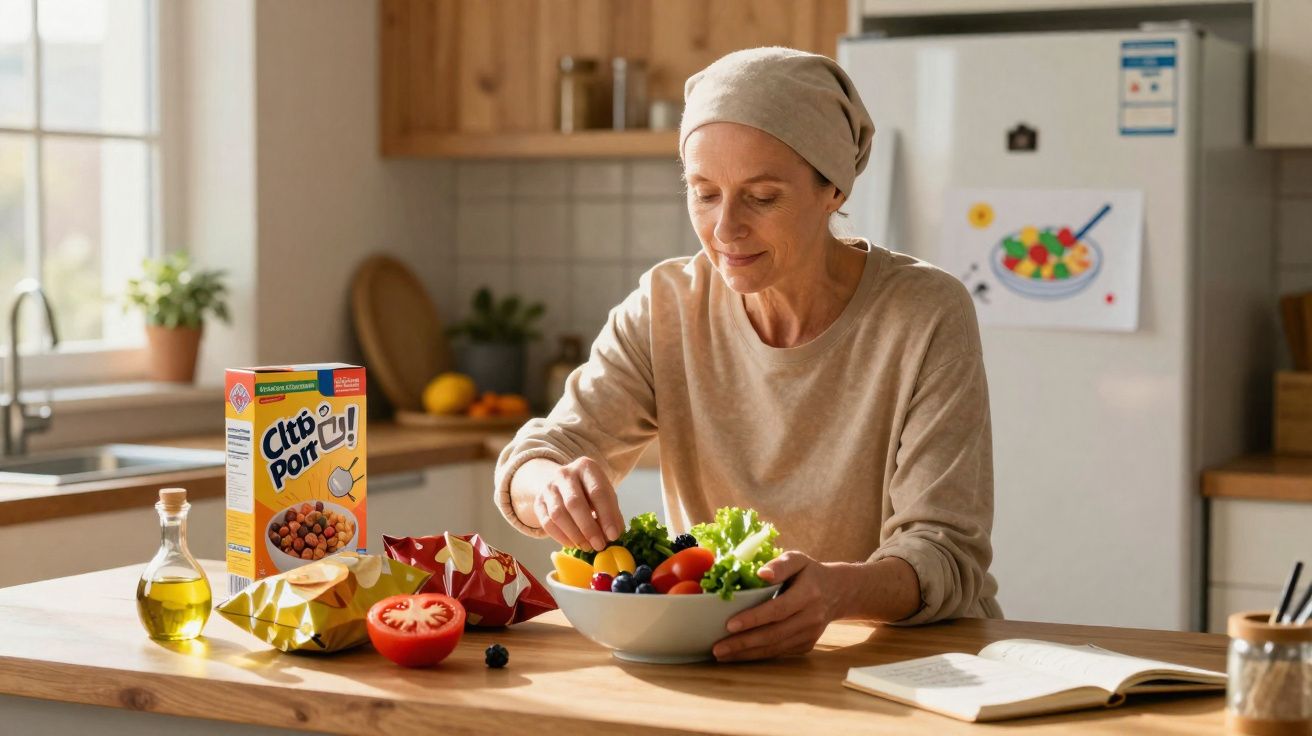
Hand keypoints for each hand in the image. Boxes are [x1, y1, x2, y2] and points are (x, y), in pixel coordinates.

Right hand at [531, 457, 622, 551]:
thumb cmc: (590, 491)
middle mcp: (565, 474)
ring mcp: (549, 487)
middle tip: (599, 545)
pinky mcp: (539, 502)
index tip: (613, 535)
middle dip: (588, 527)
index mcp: (586, 467)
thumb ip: (612, 513)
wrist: (563, 483)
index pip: (597, 492)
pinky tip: (573, 544)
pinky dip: (561, 537)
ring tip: (587, 547)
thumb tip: (613, 535)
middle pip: (574, 503)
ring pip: (558, 514)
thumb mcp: (605, 494)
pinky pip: (547, 523)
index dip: (606, 515)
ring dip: (574, 535)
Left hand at [712, 551, 838, 661]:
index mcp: (808, 594)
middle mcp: (811, 618)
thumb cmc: (810, 572)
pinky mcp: (807, 645)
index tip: (729, 624)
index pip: (777, 609)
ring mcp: (810, 634)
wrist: (838, 592)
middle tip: (718, 648)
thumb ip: (780, 565)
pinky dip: (758, 655)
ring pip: (775, 648)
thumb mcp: (798, 559)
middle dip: (744, 643)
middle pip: (774, 634)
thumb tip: (761, 574)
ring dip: (747, 654)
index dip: (754, 618)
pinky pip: (780, 653)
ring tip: (722, 655)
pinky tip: (739, 654)